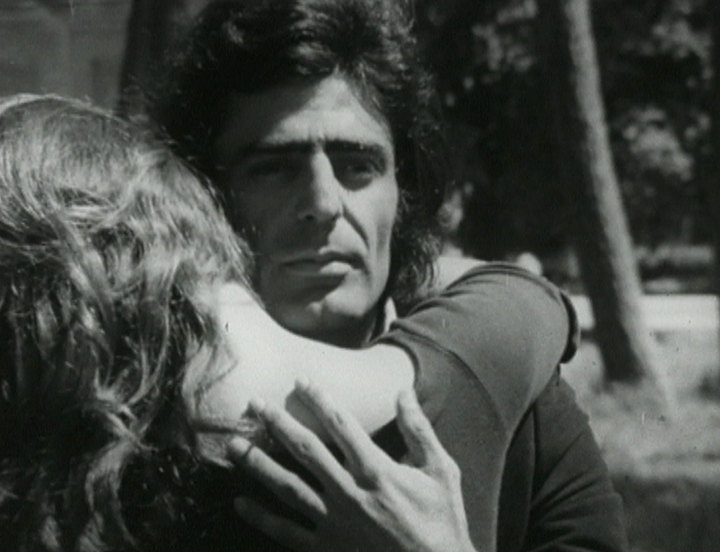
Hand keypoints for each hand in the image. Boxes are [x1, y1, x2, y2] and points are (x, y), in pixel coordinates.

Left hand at [228, 380, 476, 551]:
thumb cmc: (441, 520)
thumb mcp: (441, 471)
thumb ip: (419, 429)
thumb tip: (402, 392)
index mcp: (378, 472)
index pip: (341, 425)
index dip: (319, 399)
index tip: (300, 380)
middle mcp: (351, 494)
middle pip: (306, 451)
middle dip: (277, 424)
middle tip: (254, 404)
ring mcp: (335, 523)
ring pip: (289, 488)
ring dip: (259, 464)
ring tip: (234, 445)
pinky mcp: (327, 549)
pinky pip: (287, 532)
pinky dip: (262, 518)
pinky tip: (240, 502)